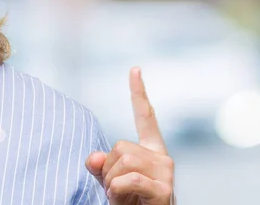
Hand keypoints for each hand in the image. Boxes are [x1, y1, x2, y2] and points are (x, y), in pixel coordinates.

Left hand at [85, 67, 174, 204]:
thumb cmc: (128, 201)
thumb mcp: (109, 180)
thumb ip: (99, 164)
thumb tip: (93, 157)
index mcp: (150, 150)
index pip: (145, 116)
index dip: (138, 93)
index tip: (135, 69)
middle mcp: (162, 157)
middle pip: (120, 146)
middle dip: (108, 168)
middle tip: (114, 186)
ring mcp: (166, 172)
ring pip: (123, 160)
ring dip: (111, 181)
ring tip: (120, 194)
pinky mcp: (165, 189)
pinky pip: (131, 178)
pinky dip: (118, 189)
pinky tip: (123, 198)